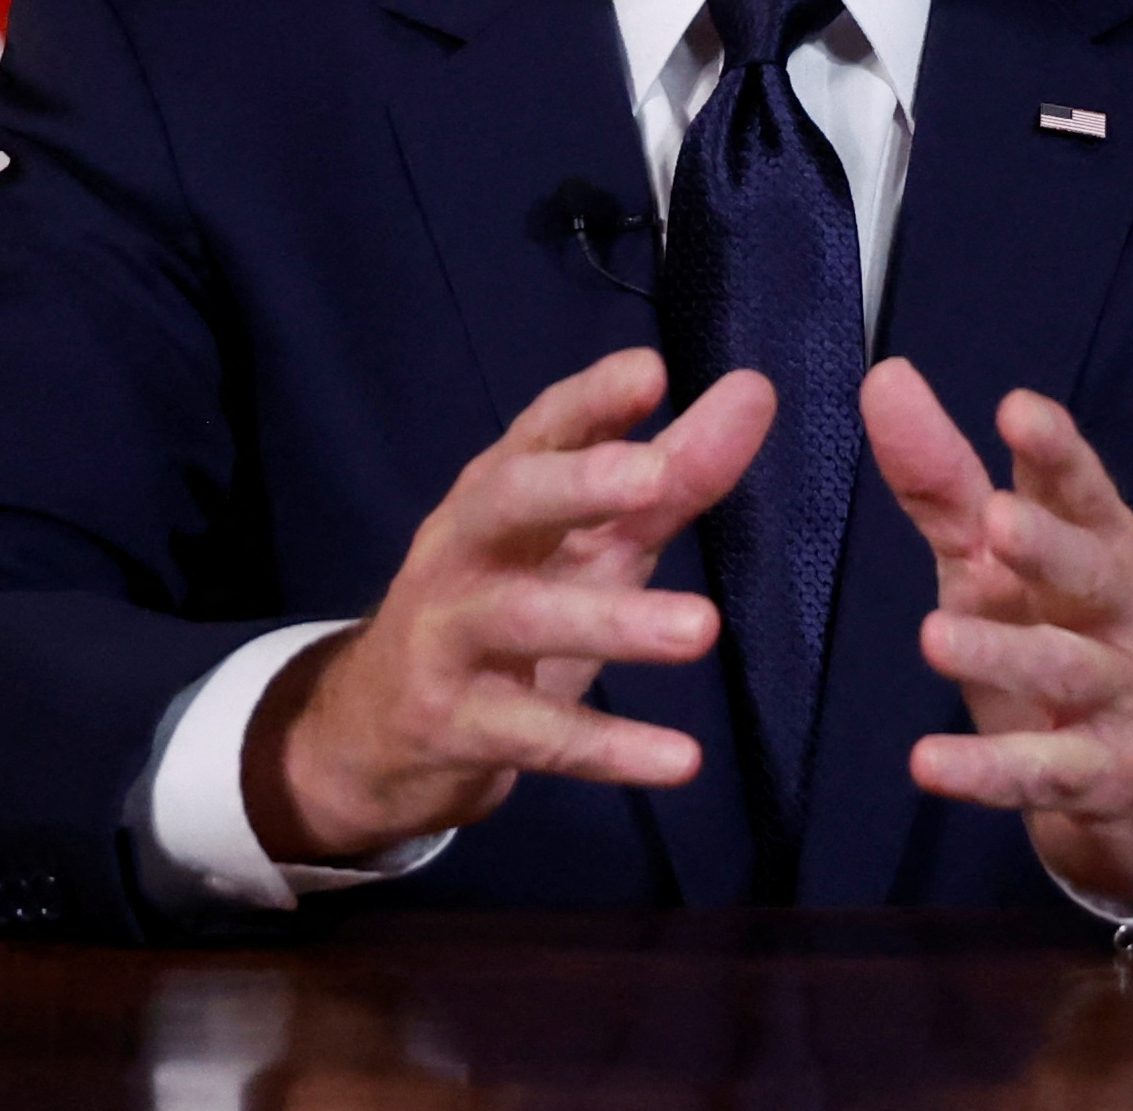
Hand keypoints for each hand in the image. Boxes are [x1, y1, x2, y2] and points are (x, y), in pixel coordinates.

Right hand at [248, 347, 773, 864]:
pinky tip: (682, 760)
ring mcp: (448, 637)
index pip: (540, 431)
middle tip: (657, 476)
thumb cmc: (507, 607)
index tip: (651, 372)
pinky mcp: (452, 724)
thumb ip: (673, 475)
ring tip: (703, 629)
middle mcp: (462, 550)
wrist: (376, 730)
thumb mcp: (588, 542)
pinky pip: (534, 737)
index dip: (590, 402)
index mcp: (497, 492)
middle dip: (578, 483)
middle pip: (508, 502)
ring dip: (614, 622)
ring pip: (524, 619)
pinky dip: (608, 748)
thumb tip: (756, 390)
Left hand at [863, 357, 1132, 914]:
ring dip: (1005, 655)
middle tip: (997, 520)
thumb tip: (884, 376)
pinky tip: (928, 763)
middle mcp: (1121, 612)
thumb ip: (943, 478)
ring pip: (1067, 670)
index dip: (1056, 452)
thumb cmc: (1058, 634)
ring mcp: (1119, 696)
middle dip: (1050, 545)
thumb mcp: (996, 560)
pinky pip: (1045, 772)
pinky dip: (988, 770)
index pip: (1083, 490)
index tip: (1017, 409)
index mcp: (1101, 545)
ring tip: (934, 639)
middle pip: (1094, 571)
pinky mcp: (1104, 775)